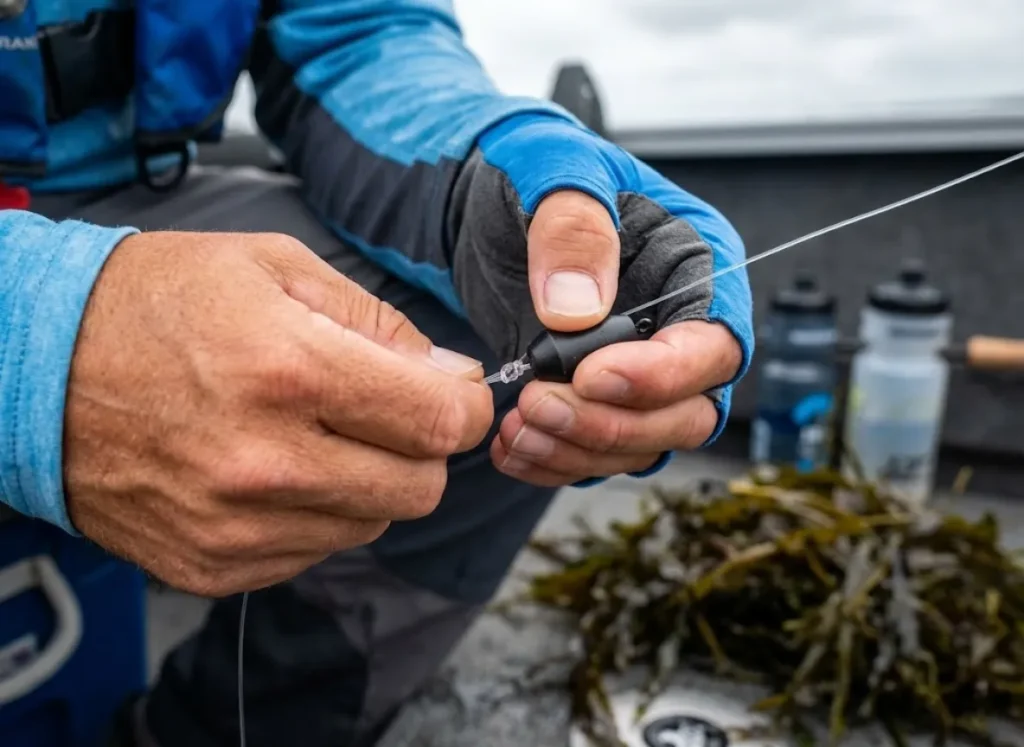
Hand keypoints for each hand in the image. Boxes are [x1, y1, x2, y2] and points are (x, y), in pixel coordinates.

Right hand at [65, 231, 491, 595]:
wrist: (37, 367)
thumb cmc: (159, 302)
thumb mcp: (276, 267)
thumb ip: (380, 323)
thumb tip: (452, 378)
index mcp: (289, 369)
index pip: (439, 423)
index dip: (468, 408)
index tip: (457, 395)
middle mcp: (265, 461)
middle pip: (419, 488)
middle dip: (421, 448)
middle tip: (386, 412)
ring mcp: (235, 525)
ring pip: (370, 524)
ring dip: (367, 481)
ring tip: (314, 433)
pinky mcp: (211, 566)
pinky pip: (313, 552)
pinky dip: (316, 514)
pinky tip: (274, 469)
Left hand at [488, 191, 742, 484]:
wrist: (488, 204)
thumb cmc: (534, 172)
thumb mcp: (553, 169)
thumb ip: (573, 229)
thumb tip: (578, 309)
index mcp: (696, 264)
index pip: (713, 343)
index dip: (661, 374)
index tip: (590, 375)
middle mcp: (678, 327)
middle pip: (686, 411)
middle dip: (613, 424)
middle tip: (538, 405)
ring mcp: (640, 370)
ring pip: (641, 444)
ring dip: (579, 451)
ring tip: (515, 429)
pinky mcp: (598, 398)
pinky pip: (595, 452)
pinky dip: (554, 461)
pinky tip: (510, 447)